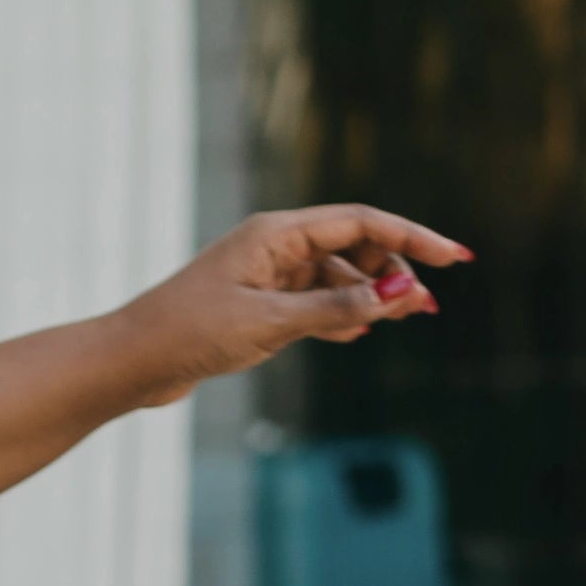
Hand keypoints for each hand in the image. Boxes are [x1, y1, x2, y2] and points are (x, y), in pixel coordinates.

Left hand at [125, 206, 470, 396]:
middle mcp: (274, 246)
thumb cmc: (189, 333)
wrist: (131, 362)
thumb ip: (337, 306)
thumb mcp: (271, 323)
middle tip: (427, 309)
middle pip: (353, 246)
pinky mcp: (257, 304)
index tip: (454, 259)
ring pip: (336, 277)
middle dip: (394, 273)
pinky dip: (339, 313)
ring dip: (370, 296)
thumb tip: (400, 295)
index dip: (412, 238)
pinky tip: (358, 331)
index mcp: (277, 233)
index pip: (361, 223)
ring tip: (401, 322)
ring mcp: (266, 274)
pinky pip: (313, 301)